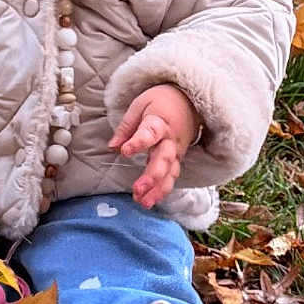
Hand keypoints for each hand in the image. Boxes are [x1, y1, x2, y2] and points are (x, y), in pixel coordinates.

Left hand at [108, 84, 200, 209]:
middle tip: (137, 189)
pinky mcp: (178, 159)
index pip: (149, 133)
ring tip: (143, 202)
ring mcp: (177, 151)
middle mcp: (171, 140)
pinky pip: (172, 176)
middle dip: (151, 176)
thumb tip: (112, 146)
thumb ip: (126, 127)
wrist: (190, 100)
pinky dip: (163, 190)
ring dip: (158, 190)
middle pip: (163, 159)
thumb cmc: (161, 101)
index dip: (138, 142)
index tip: (125, 151)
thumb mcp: (140, 105)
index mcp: (159, 122)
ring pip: (170, 173)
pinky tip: (151, 200)